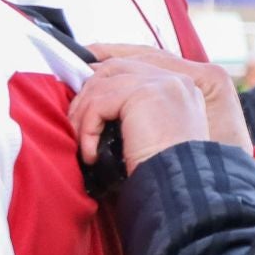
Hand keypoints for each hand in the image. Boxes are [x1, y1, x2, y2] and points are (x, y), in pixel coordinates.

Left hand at [70, 48, 245, 172]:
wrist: (180, 188)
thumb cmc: (162, 173)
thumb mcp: (147, 135)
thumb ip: (130, 112)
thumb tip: (91, 101)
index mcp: (177, 87)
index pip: (129, 66)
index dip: (98, 77)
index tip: (77, 100)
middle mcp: (173, 79)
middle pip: (112, 69)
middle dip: (85, 95)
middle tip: (74, 125)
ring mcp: (162, 83)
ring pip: (101, 85)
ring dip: (82, 116)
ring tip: (81, 144)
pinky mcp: (146, 92)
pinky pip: (100, 103)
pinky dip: (87, 128)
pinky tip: (90, 154)